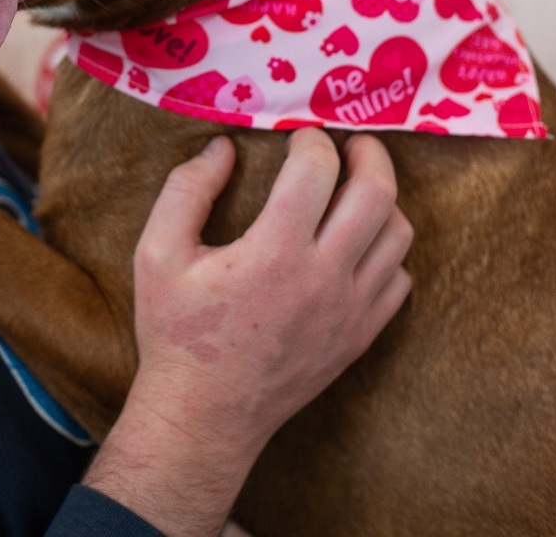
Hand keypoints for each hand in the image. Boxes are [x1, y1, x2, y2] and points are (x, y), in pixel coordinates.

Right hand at [84, 128, 411, 536]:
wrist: (203, 417)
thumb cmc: (176, 333)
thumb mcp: (156, 253)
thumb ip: (187, 189)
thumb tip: (224, 146)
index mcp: (274, 252)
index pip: (317, 169)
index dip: (310, 139)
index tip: (296, 138)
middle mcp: (323, 278)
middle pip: (377, 194)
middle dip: (370, 153)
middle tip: (352, 143)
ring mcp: (349, 311)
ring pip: (398, 235)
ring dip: (382, 200)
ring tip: (354, 189)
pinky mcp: (359, 337)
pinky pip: (399, 279)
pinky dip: (387, 251)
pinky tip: (356, 243)